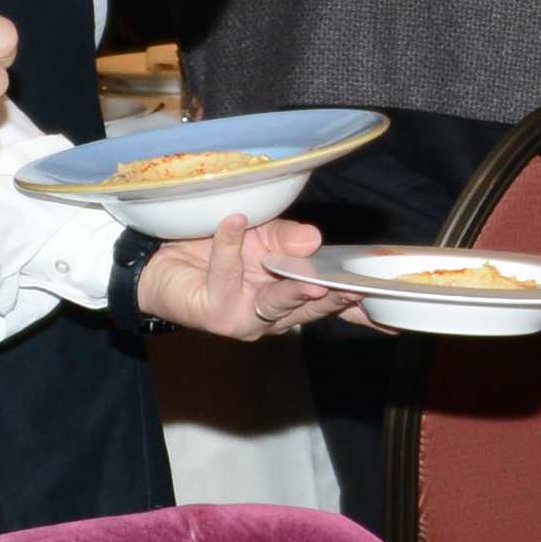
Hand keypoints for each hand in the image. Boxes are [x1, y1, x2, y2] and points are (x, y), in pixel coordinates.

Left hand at [134, 217, 347, 338]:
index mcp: (291, 298)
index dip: (356, 304)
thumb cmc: (217, 249)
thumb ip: (287, 237)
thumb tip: (315, 240)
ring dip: (292, 290)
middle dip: (330, 298)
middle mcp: (273, 315)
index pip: (329, 302)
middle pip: (308, 307)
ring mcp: (245, 318)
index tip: (377, 296)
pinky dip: (229, 246)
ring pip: (274, 303)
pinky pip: (226, 275)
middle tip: (351, 287)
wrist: (162, 261)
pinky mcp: (215, 313)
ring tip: (311, 280)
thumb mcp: (261, 234)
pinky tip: (234, 223)